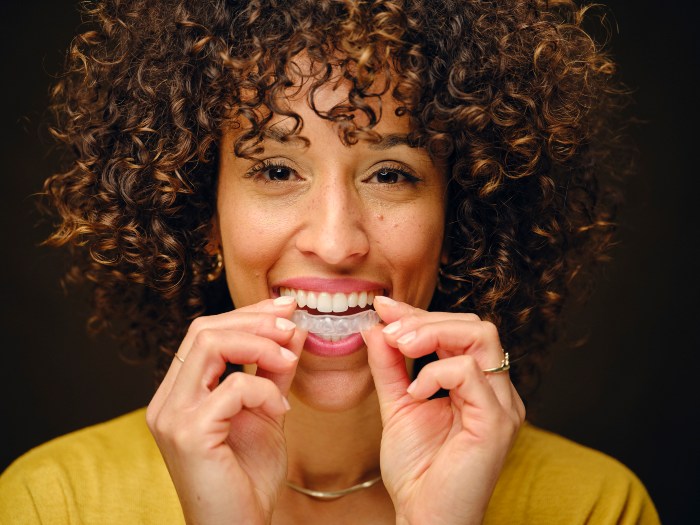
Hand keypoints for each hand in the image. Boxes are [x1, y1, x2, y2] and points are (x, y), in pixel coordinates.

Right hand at [146, 297, 306, 524]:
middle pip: (203, 330)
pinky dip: (264, 389)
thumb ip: (274, 371)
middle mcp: (167, 401)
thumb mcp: (266, 412)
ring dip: (259, 344)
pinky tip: (280, 409)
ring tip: (289, 361)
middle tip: (292, 326)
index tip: (284, 309)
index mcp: (180, 393)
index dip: (246, 314)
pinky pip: (233, 388)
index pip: (204, 333)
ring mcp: (172, 416)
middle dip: (254, 321)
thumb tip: (291, 328)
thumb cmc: (248, 478)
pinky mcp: (189, 434)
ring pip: (209, 345)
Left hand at [363, 298, 524, 524]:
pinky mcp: (497, 422)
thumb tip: (377, 326)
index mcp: (477, 384)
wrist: (423, 516)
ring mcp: (501, 405)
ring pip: (481, 337)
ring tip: (399, 347)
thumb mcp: (398, 404)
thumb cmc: (417, 469)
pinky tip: (416, 391)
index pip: (459, 331)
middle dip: (426, 320)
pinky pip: (470, 373)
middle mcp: (496, 390)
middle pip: (475, 326)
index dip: (420, 315)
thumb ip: (390, 365)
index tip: (383, 308)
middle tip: (390, 330)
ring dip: (432, 334)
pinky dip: (436, 372)